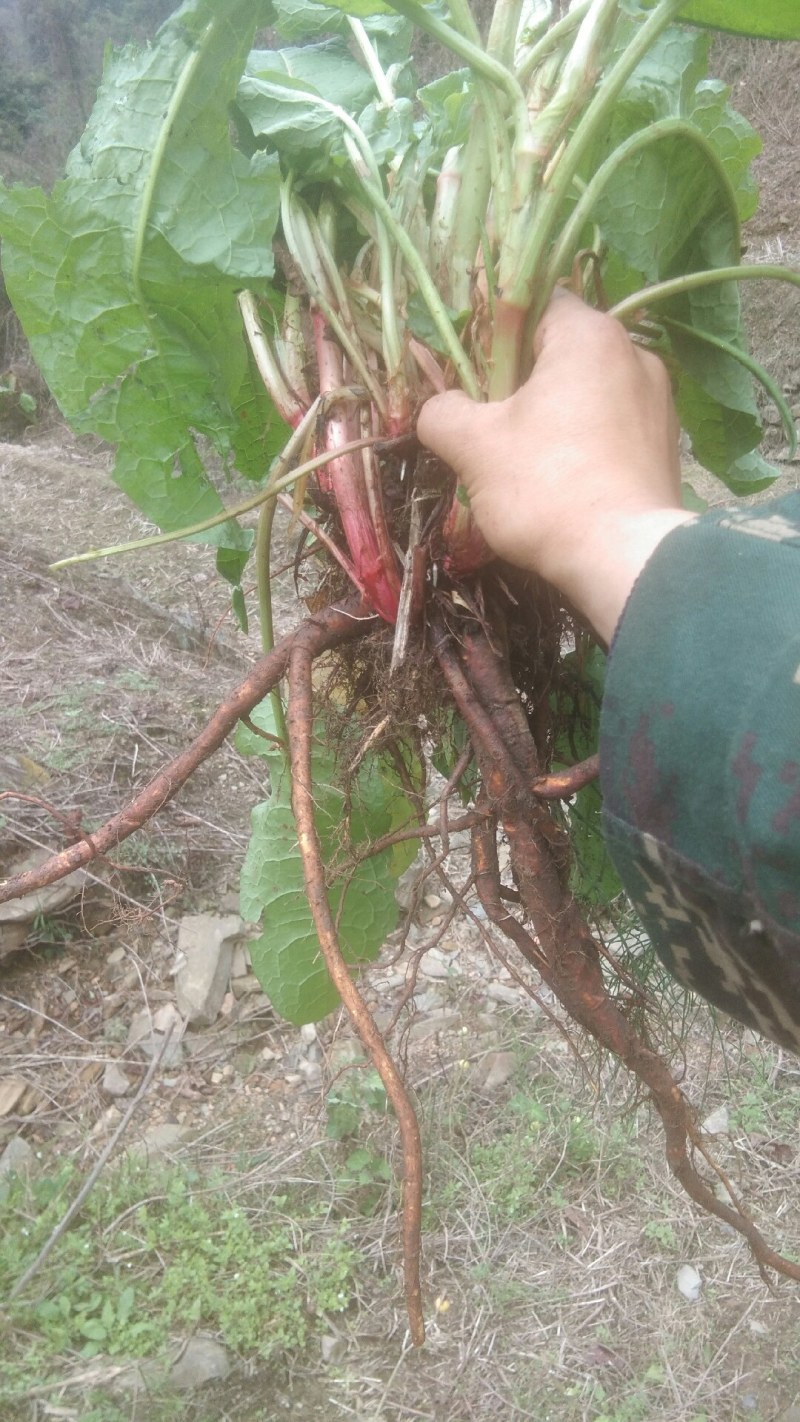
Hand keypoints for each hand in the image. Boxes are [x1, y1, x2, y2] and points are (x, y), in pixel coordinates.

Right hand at [417, 290, 694, 641]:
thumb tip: (436, 409)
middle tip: (488, 425)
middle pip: (562, 352)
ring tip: (523, 463)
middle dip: (521, 383)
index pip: (536, 302)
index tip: (471, 373)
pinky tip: (563, 484)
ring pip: (588, 394)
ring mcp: (659, 402)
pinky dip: (585, 446)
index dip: (495, 332)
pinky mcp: (667, 447)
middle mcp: (635, 354)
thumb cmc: (547, 487)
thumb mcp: (474, 446)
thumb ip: (443, 412)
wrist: (625, 559)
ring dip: (553, 418)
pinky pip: (613, 430)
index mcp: (590, 335)